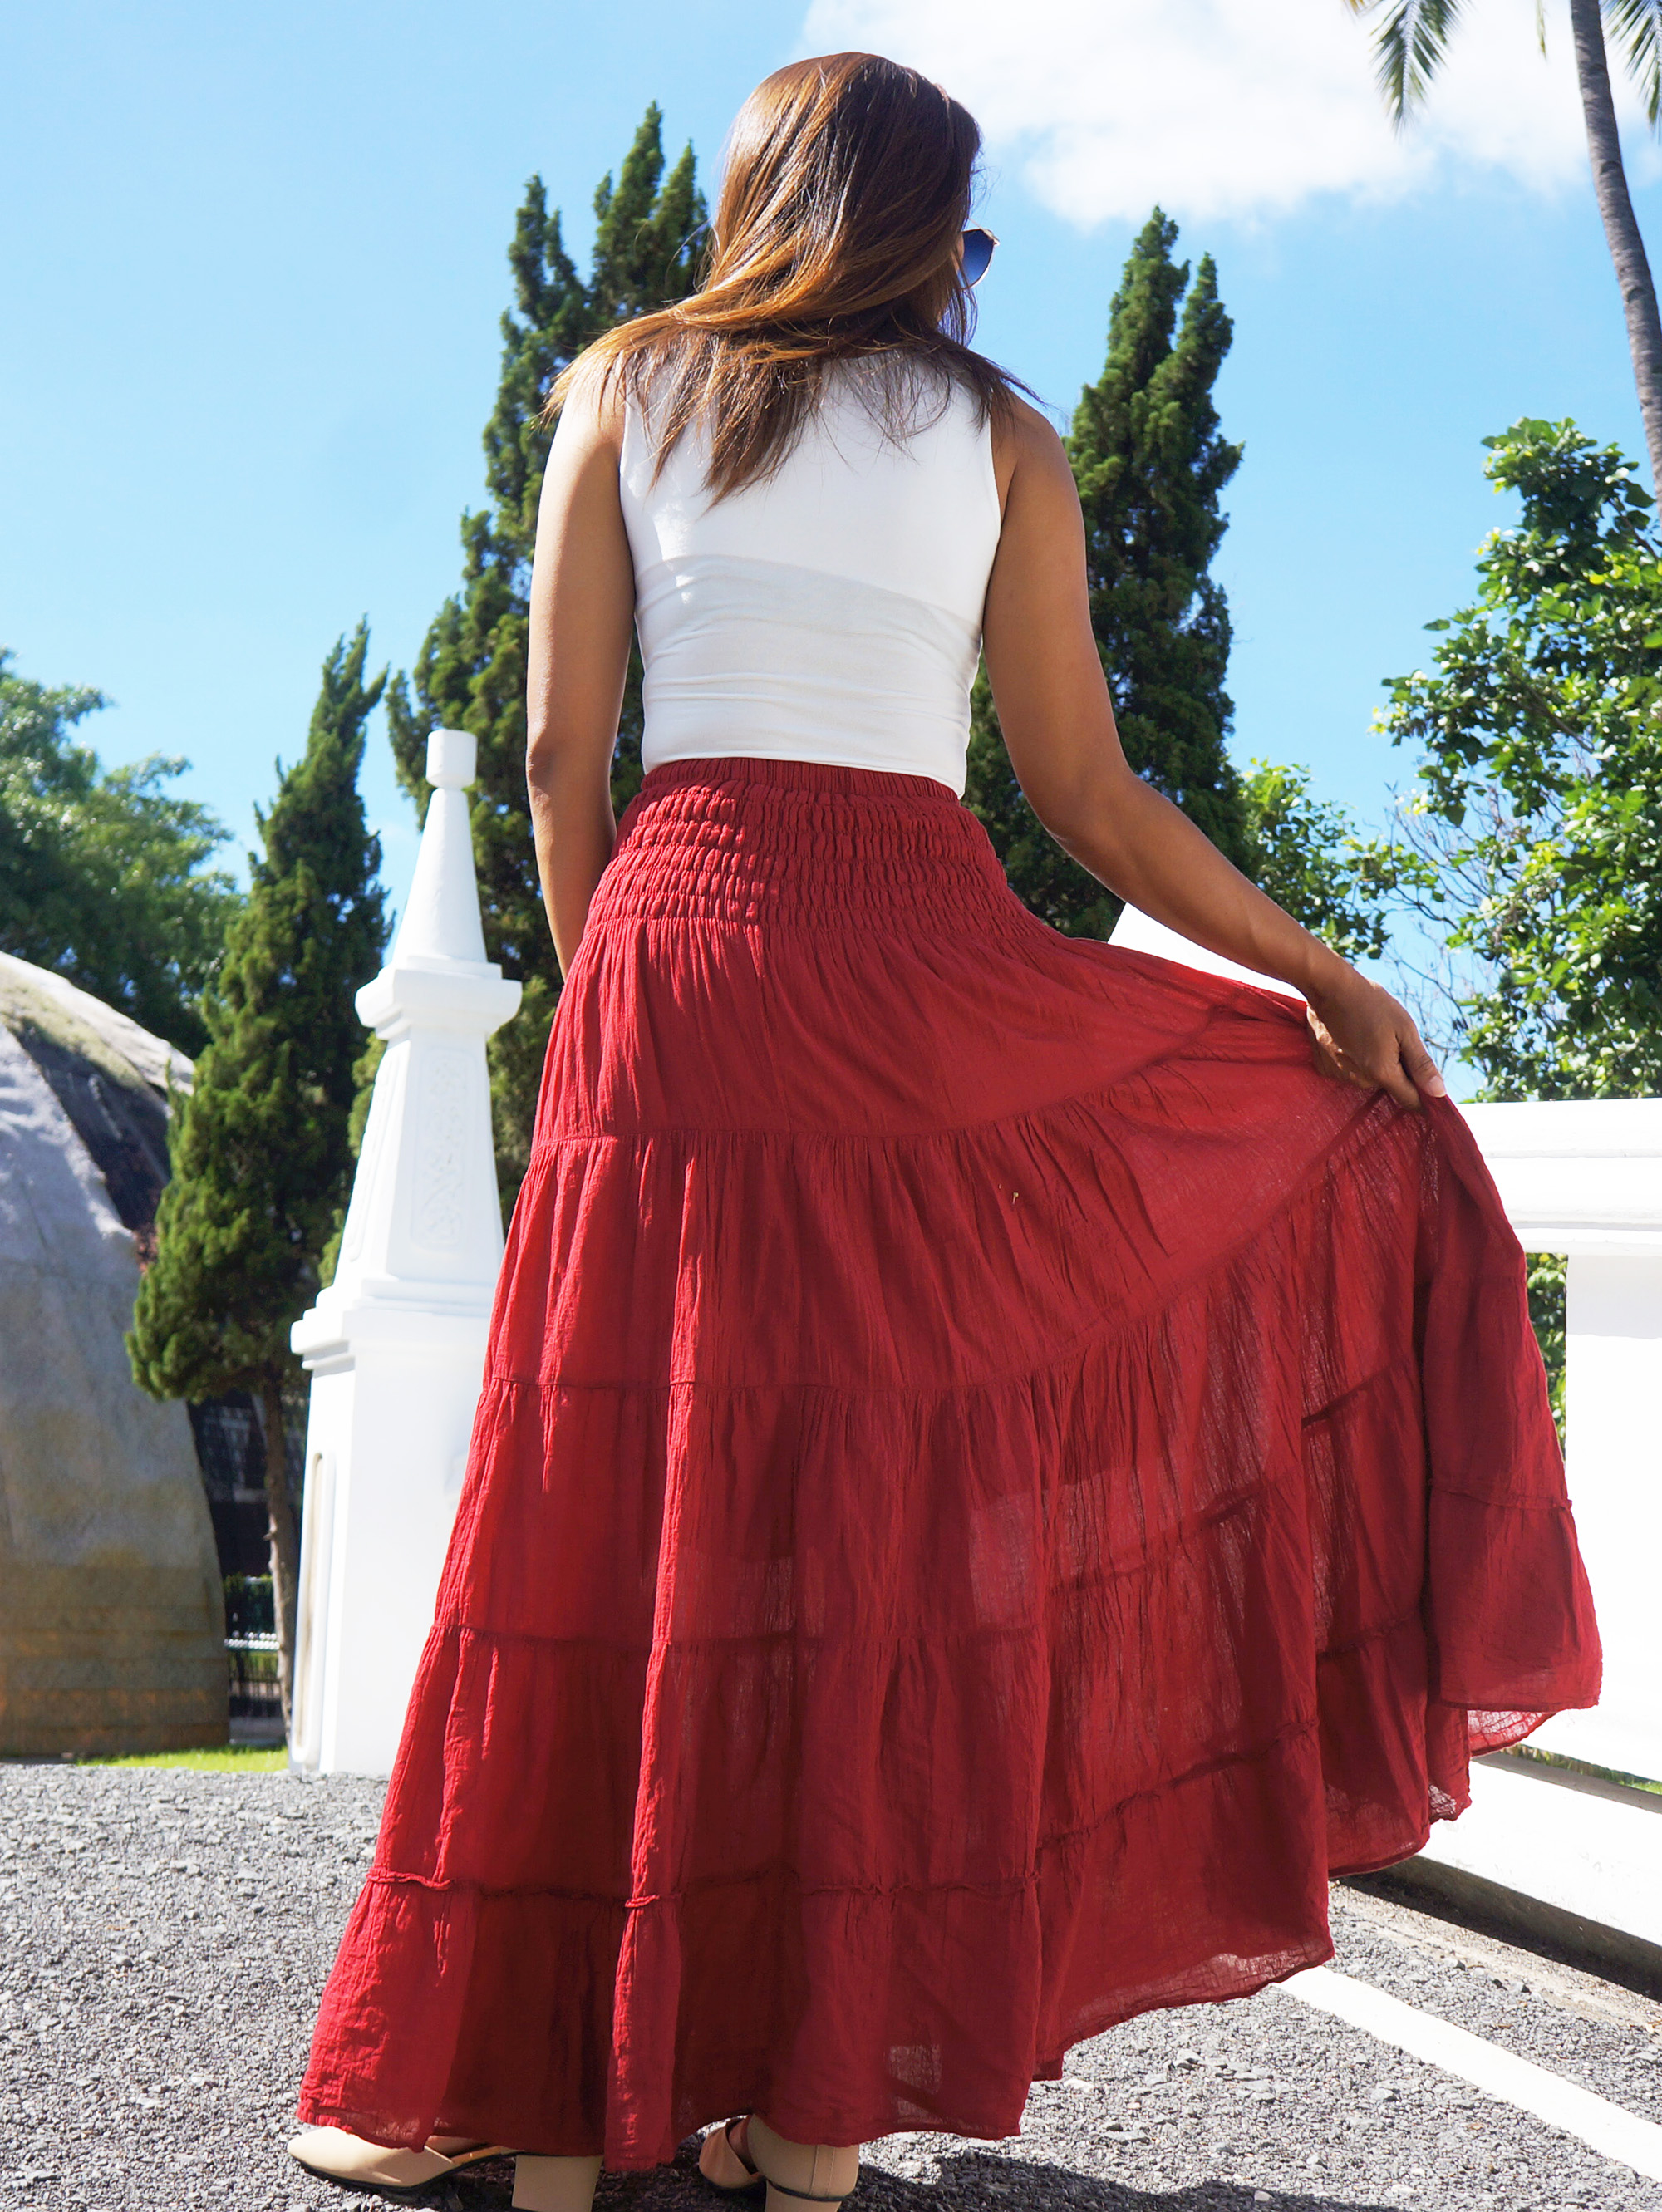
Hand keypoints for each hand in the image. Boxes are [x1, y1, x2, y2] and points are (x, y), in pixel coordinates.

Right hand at [1304, 970, 1446, 1110]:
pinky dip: (1354, 1060)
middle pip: (1389, 1086)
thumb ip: (1421, 1064)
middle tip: (1392, 1040)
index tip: (1430, 1085)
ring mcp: (1339, 1075)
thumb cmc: (1371, 1004)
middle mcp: (1359, 1080)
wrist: (1329, 988)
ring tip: (1369, 1034)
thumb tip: (1438, 1093)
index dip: (1425, 1097)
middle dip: (1397, 1069)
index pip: (1411, 1101)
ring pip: (1368, 1079)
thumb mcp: (1404, 1029)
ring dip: (1374, 1063)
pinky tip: (1351, 1038)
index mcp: (1383, 1072)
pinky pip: (1349, 1071)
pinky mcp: (1325, 1069)